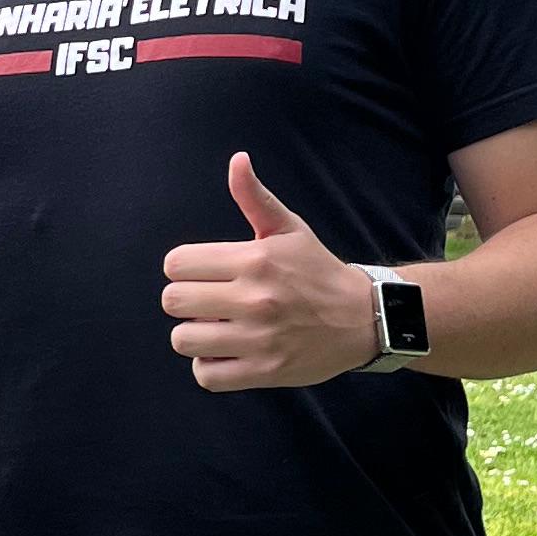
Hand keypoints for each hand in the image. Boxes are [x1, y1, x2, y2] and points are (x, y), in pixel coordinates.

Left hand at [161, 157, 382, 392]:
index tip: (202, 273)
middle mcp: (254, 298)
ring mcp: (258, 339)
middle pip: (173, 301)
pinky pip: (206, 375)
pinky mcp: (264, 371)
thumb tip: (237, 160)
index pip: (176, 263)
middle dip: (184, 300)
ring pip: (183, 340)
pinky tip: (225, 352)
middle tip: (206, 301)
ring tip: (216, 327)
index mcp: (254, 259)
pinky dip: (209, 366)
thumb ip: (255, 197)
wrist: (364, 318)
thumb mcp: (289, 229)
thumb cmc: (317, 271)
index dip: (182, 268)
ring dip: (194, 335)